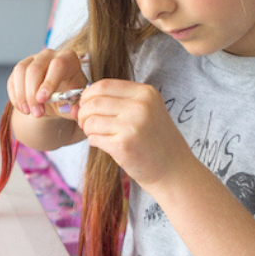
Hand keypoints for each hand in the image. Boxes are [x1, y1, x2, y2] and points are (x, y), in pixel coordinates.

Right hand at [7, 48, 87, 119]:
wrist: (58, 97)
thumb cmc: (70, 96)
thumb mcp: (76, 103)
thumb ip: (77, 108)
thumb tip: (74, 113)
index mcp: (68, 59)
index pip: (58, 65)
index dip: (49, 82)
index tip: (42, 99)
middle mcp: (49, 55)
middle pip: (35, 69)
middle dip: (32, 94)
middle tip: (37, 113)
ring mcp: (33, 59)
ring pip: (20, 71)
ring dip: (22, 95)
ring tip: (28, 112)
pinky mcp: (20, 68)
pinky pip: (13, 80)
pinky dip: (15, 96)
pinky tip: (23, 109)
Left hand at [77, 79, 195, 186]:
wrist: (174, 170)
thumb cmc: (155, 140)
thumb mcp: (146, 111)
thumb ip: (118, 101)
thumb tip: (80, 101)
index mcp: (146, 93)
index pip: (104, 84)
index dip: (88, 95)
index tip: (85, 105)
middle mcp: (140, 106)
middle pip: (94, 102)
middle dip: (83, 113)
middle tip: (85, 123)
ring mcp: (132, 126)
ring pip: (91, 120)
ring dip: (88, 129)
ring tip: (97, 135)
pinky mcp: (124, 145)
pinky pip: (94, 138)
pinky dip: (94, 141)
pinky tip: (105, 145)